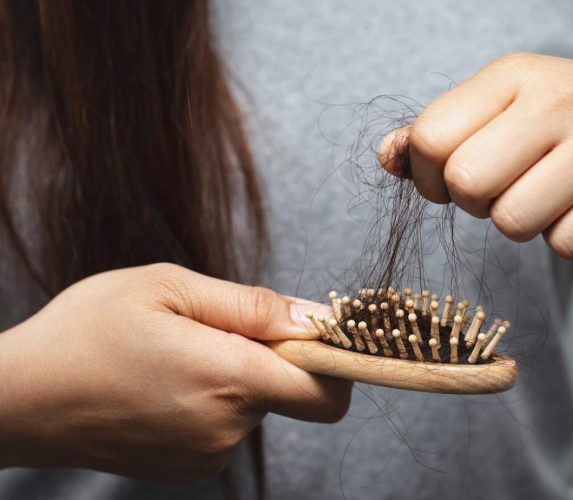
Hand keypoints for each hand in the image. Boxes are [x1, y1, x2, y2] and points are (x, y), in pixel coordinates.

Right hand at [0, 263, 350, 480]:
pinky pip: (226, 426)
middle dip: (268, 357)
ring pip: (254, 406)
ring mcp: (206, 455)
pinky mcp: (187, 469)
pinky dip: (212, 402)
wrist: (18, 398)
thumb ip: (252, 305)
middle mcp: (226, 428)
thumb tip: (316, 318)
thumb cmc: (88, 330)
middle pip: (289, 391)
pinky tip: (165, 384)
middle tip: (210, 330)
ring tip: (175, 355)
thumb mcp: (169, 288)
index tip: (314, 334)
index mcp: (229, 378)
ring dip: (234, 377)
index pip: (327, 391)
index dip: (335, 361)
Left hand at [380, 53, 572, 258]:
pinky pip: (566, 245)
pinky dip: (569, 239)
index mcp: (514, 74)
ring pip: (513, 222)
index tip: (454, 180)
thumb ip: (438, 133)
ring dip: (522, 224)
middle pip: (467, 184)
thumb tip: (386, 157)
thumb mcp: (504, 111)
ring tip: (551, 195)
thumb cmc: (569, 125)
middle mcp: (561, 96)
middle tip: (507, 189)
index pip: (430, 138)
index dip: (430, 177)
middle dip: (476, 203)